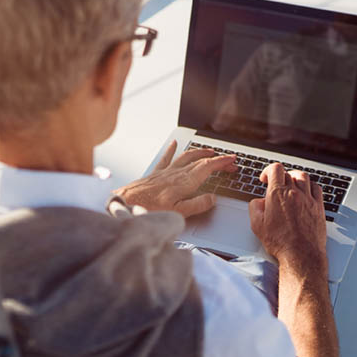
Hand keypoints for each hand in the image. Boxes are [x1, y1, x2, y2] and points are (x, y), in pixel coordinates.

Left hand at [114, 140, 236, 216]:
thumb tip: (213, 198)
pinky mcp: (155, 174)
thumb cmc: (148, 210)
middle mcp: (175, 174)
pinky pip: (166, 158)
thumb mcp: (177, 213)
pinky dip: (172, 149)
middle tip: (229, 161)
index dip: (222, 162)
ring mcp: (165, 172)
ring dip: (200, 152)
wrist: (124, 205)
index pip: (207, 167)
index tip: (233, 160)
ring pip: (186, 156)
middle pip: (201, 161)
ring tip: (210, 150)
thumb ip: (197, 205)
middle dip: (217, 159)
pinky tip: (174, 143)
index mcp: (184, 183)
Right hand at [249, 163, 327, 271]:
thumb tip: (258, 202)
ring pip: (303, 177)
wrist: (301, 255)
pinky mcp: (318, 207)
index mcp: (277, 195)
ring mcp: (308, 199)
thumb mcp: (257, 226)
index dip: (268, 171)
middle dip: (280, 177)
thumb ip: (254, 208)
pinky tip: (306, 191)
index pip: (275, 169)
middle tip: (276, 186)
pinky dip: (310, 186)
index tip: (266, 178)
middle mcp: (294, 193)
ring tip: (291, 184)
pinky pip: (316, 188)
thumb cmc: (281, 243)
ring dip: (295, 178)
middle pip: (288, 173)